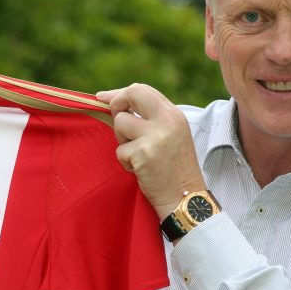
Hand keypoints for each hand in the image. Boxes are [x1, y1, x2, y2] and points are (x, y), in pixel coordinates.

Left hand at [97, 83, 206, 218]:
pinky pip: (119, 151)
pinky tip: (140, 170)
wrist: (186, 199)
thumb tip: (117, 104)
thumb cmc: (175, 170)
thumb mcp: (172, 136)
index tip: (104, 98)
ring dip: (122, 141)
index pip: (142, 90)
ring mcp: (155, 136)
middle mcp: (167, 121)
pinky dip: (125, 162)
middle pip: (132, 93)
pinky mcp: (143, 154)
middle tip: (113, 117)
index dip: (120, 93)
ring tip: (138, 155)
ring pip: (120, 123)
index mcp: (174, 115)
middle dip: (115, 103)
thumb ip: (151, 118)